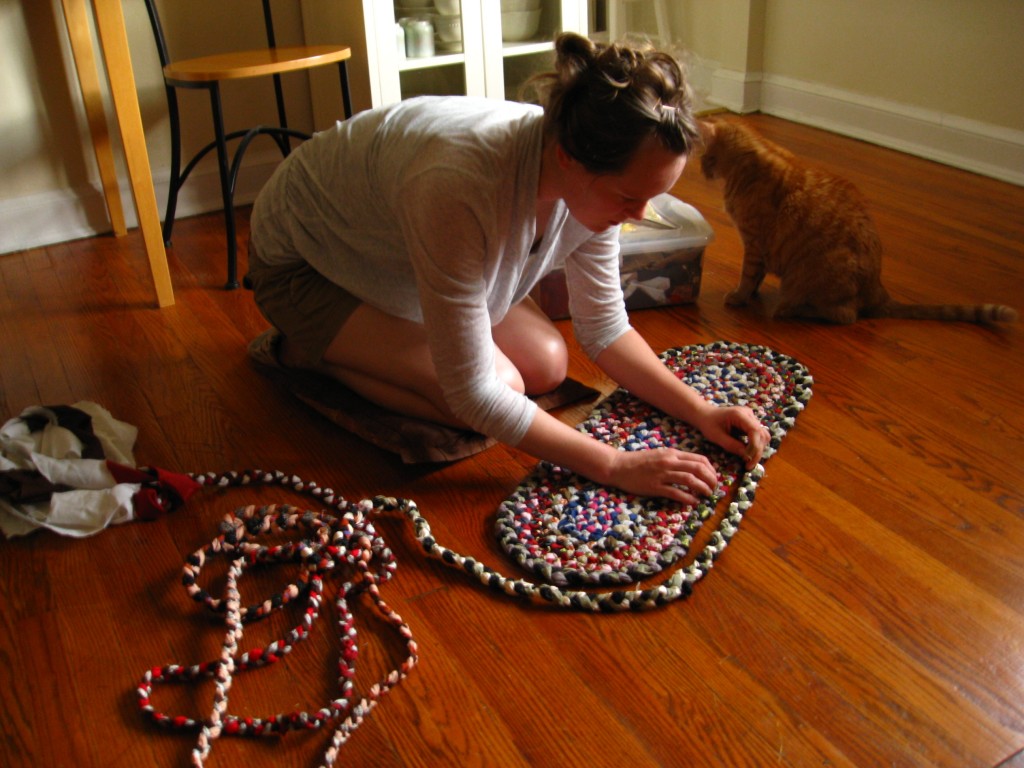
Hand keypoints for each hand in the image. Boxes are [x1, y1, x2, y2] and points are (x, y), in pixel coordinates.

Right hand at [605, 447, 719, 505]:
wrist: (618, 466)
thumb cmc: (639, 461)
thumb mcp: (660, 455)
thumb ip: (675, 460)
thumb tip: (693, 468)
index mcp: (672, 453)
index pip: (700, 459)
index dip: (711, 470)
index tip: (714, 479)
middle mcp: (669, 462)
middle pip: (698, 469)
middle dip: (711, 480)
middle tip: (714, 489)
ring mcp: (662, 474)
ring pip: (690, 480)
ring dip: (702, 488)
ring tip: (707, 495)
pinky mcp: (654, 487)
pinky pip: (676, 492)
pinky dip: (688, 498)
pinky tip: (693, 502)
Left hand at [691, 403, 770, 470]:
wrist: (705, 415)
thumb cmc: (708, 424)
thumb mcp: (717, 436)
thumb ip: (732, 445)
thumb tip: (747, 457)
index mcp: (739, 414)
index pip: (755, 431)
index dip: (755, 447)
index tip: (748, 460)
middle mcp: (749, 414)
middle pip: (762, 434)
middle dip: (757, 451)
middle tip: (749, 465)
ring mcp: (751, 418)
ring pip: (763, 436)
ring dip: (758, 450)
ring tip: (748, 461)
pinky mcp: (750, 423)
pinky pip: (758, 436)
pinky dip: (755, 446)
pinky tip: (747, 454)